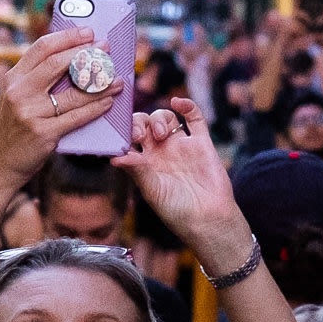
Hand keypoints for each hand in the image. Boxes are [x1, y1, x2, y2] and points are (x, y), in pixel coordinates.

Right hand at [0, 27, 121, 184]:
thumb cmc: (13, 129)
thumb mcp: (15, 99)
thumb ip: (35, 80)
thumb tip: (73, 60)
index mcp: (12, 79)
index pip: (42, 48)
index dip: (68, 37)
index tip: (88, 32)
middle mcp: (19, 92)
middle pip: (57, 64)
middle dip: (86, 54)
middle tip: (106, 48)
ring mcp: (30, 113)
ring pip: (73, 92)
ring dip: (100, 83)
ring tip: (117, 79)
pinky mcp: (43, 133)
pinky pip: (76, 116)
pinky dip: (96, 108)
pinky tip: (108, 101)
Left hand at [112, 98, 242, 258]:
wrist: (208, 218)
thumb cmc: (177, 211)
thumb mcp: (152, 191)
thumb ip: (137, 170)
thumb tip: (114, 158)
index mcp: (144, 163)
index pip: (128, 140)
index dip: (121, 133)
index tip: (118, 136)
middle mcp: (161, 152)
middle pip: (144, 124)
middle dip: (138, 123)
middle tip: (138, 135)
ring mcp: (181, 145)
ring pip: (166, 118)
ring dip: (159, 118)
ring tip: (160, 133)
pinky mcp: (201, 143)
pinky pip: (194, 118)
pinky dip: (187, 106)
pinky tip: (178, 102)